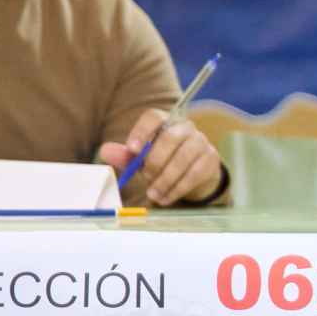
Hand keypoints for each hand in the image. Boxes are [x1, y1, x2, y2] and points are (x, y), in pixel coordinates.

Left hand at [99, 108, 224, 205]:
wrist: (193, 172)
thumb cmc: (164, 161)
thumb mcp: (142, 158)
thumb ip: (125, 155)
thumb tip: (105, 152)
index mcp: (165, 121)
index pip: (153, 117)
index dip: (142, 132)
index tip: (132, 150)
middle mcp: (185, 127)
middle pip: (170, 138)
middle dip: (155, 161)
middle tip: (145, 178)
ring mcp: (201, 141)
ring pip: (183, 158)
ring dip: (166, 179)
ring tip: (153, 194)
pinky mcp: (211, 159)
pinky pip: (195, 174)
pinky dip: (178, 188)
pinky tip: (166, 197)